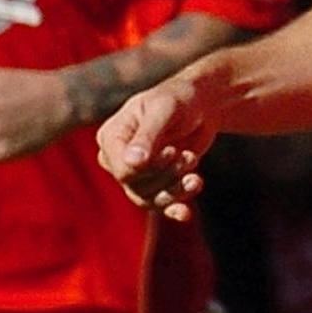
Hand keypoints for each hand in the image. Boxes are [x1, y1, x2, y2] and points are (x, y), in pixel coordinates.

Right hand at [96, 76, 221, 221]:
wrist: (201, 105)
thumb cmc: (178, 99)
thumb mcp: (164, 110)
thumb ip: (147, 136)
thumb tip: (132, 163)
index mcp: (110, 136)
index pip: (121, 169)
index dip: (148, 167)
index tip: (171, 151)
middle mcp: (117, 158)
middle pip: (136, 187)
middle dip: (167, 175)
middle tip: (190, 157)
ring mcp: (135, 173)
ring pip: (148, 199)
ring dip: (176, 189)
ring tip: (194, 169)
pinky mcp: (155, 184)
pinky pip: (160, 206)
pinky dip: (174, 209)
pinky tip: (186, 213)